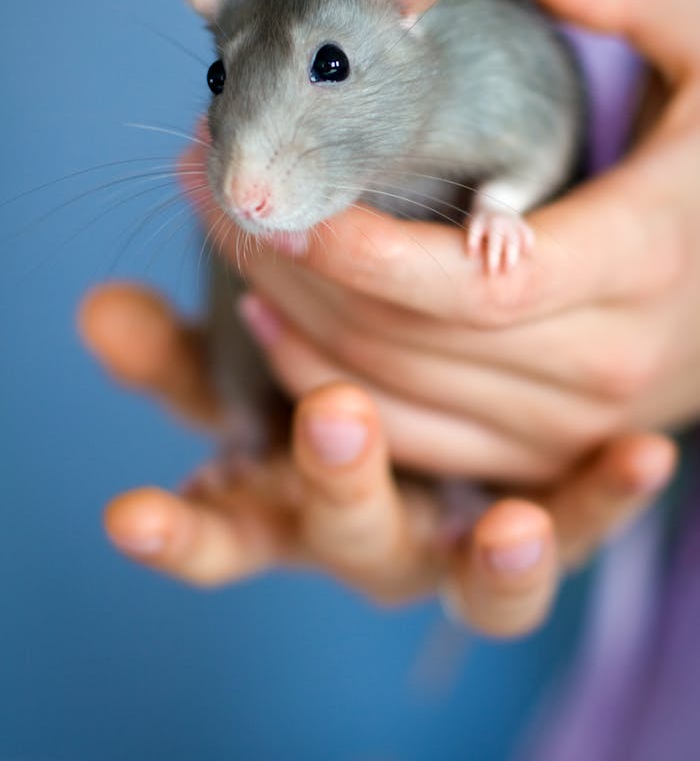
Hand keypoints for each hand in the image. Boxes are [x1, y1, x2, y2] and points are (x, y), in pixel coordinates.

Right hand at [79, 283, 674, 636]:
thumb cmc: (333, 390)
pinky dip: (605, 502)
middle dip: (338, 484)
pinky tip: (639, 454)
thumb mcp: (253, 368)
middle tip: (334, 415)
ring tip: (512, 527)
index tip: (130, 515)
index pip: (223, 534)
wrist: (446, 408)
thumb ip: (182, 353)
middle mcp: (375, 539)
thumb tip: (97, 312)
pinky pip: (580, 528)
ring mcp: (462, 544)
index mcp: (290, 506)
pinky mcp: (550, 525)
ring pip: (474, 581)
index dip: (178, 533)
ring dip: (490, 557)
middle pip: (351, 541)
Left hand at [189, 0, 699, 484]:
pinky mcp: (546, 449)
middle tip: (219, 197)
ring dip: (299, 327)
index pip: (473, 282)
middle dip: (303, 275)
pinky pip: (419, 439)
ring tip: (233, 247)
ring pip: (401, 395)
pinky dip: (338, 389)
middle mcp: (606, 359)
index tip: (288, 196)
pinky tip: (275, 326)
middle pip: (414, 340)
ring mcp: (574, 420)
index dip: (365, 253)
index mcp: (640, 259)